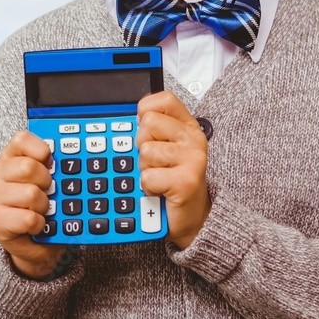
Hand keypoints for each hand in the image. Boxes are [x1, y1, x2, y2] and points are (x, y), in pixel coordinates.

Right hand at [0, 131, 65, 278]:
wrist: (33, 244)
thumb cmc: (41, 207)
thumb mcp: (47, 181)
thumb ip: (53, 166)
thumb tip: (74, 160)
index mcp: (10, 157)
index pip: (21, 139)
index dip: (42, 150)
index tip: (50, 164)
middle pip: (29, 167)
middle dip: (47, 182)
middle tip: (48, 192)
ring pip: (30, 194)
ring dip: (44, 206)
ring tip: (42, 210)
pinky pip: (28, 219)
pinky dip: (39, 224)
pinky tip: (36, 225)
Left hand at [135, 91, 210, 248]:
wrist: (189, 218)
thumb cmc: (171, 181)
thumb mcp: (163, 148)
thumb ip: (151, 130)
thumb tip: (125, 118)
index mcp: (187, 126)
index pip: (163, 100)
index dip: (145, 112)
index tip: (147, 130)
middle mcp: (194, 139)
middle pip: (148, 123)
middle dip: (141, 145)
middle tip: (154, 162)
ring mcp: (193, 159)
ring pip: (146, 151)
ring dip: (145, 168)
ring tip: (158, 177)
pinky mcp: (186, 181)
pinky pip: (147, 176)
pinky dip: (147, 187)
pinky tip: (160, 191)